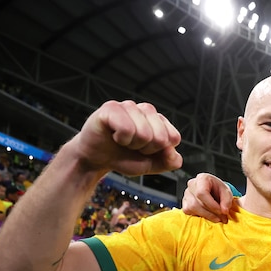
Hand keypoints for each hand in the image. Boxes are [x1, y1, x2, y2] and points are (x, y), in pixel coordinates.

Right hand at [66, 100, 181, 176]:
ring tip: (122, 141)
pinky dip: (121, 139)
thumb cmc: (123, 157)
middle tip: (132, 147)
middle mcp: (146, 109)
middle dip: (146, 150)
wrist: (96, 159)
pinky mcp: (112, 107)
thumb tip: (173, 151)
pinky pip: (127, 128)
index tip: (146, 151)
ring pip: (144, 134)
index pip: (174, 138)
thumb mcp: (152, 164)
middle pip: (161, 137)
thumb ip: (169, 161)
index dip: (159, 152)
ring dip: (132, 145)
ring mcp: (129, 106)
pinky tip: (114, 135)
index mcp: (159, 120)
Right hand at [182, 173, 233, 223]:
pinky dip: (200, 216)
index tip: (221, 211)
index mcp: (202, 178)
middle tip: (222, 217)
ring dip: (207, 215)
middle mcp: (192, 184)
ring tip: (218, 218)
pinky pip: (189, 212)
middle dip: (211, 212)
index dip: (211, 204)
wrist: (215, 192)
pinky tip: (209, 215)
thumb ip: (227, 201)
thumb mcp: (227, 193)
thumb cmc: (219, 190)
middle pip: (197, 202)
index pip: (202, 192)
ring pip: (192, 208)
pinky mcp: (184, 204)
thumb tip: (224, 211)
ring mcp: (186, 194)